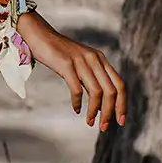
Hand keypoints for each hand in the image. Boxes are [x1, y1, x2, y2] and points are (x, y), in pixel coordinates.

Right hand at [16, 10, 125, 131]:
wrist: (39, 35)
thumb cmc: (58, 52)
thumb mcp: (80, 62)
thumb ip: (91, 76)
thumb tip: (100, 100)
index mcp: (100, 60)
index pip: (120, 85)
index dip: (122, 105)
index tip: (120, 121)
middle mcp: (94, 59)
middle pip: (111, 91)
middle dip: (110, 112)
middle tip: (103, 127)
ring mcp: (81, 61)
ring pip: (97, 92)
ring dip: (95, 111)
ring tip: (90, 122)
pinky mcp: (66, 64)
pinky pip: (77, 88)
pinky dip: (78, 102)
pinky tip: (76, 109)